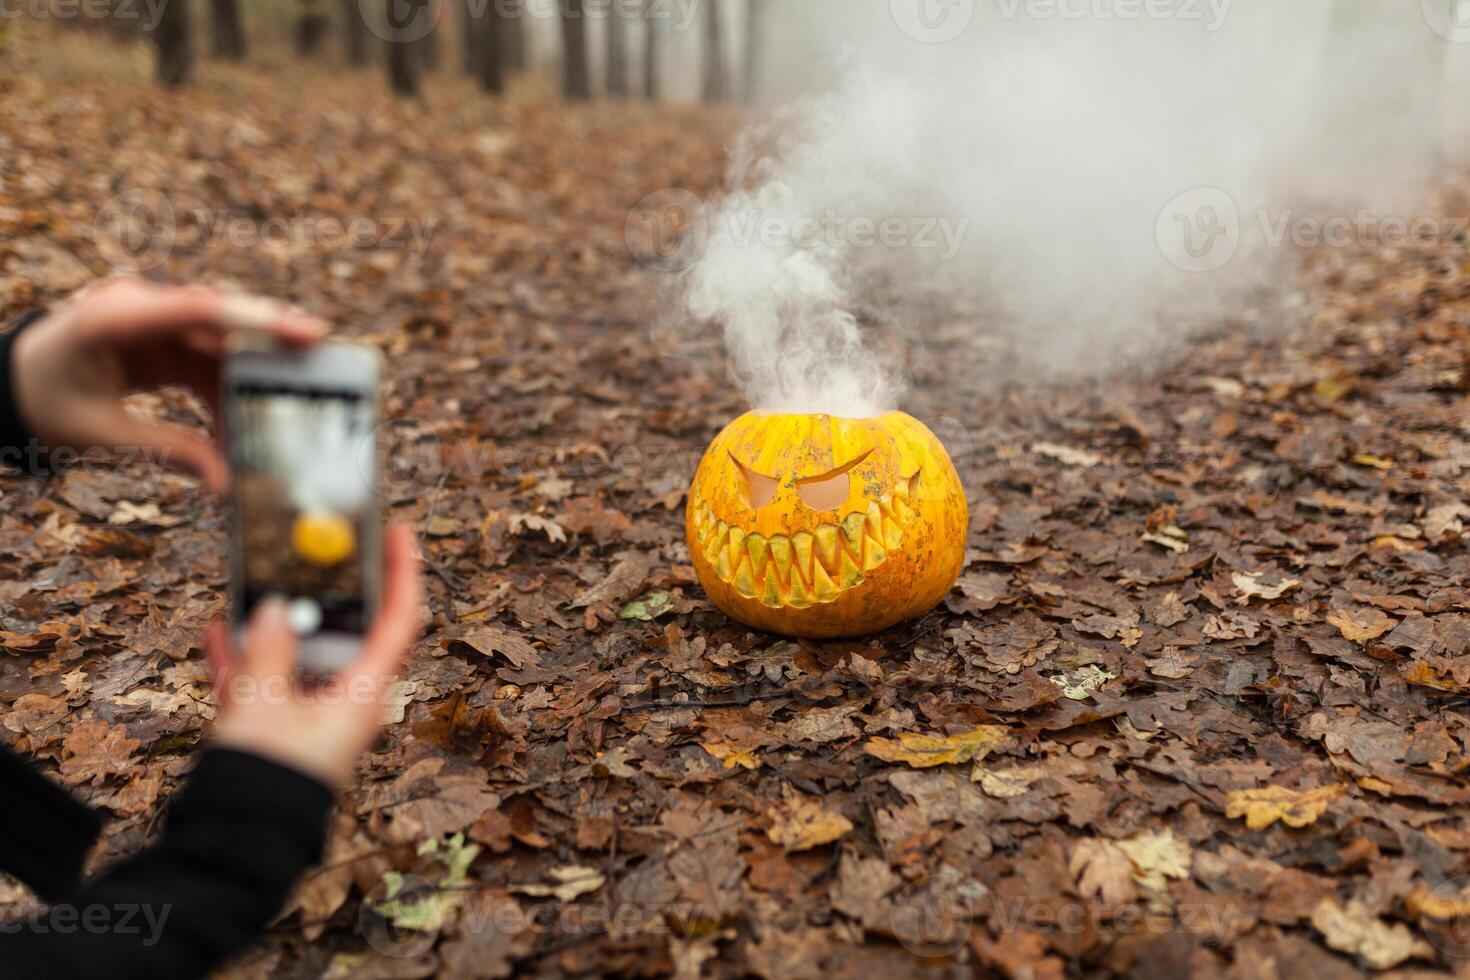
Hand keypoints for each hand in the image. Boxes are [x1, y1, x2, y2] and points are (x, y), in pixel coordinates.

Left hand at [12, 277, 325, 491]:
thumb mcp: (99, 433)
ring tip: (290, 402)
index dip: (256, 319)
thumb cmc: (45, 400)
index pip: (197, 309)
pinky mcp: (164, 337)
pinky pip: (210, 357)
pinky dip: (230, 388)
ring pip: (223, 339)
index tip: (306, 331)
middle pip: (221, 316)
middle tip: (325, 353)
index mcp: (114, 317)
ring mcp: (154, 318)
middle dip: (274, 336)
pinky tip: (246, 417)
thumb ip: (168, 450)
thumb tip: (227, 482)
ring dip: (254, 374)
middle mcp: (141, 306)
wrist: (12, 381)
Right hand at [203, 524, 423, 788]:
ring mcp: (314, 715)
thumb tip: (275, 607)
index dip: (402, 574)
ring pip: (300, 654)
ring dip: (275, 624)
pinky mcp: (282, 730)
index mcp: (365, 693)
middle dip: (322, 595)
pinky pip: (269, 682)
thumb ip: (269, 651)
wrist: (239, 842)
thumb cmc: (269, 778)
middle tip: (308, 555)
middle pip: (344, 632)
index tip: (398, 532)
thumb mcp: (264, 706)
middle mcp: (348, 701)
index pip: (398, 621)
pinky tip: (217, 631)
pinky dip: (246, 658)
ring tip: (252, 584)